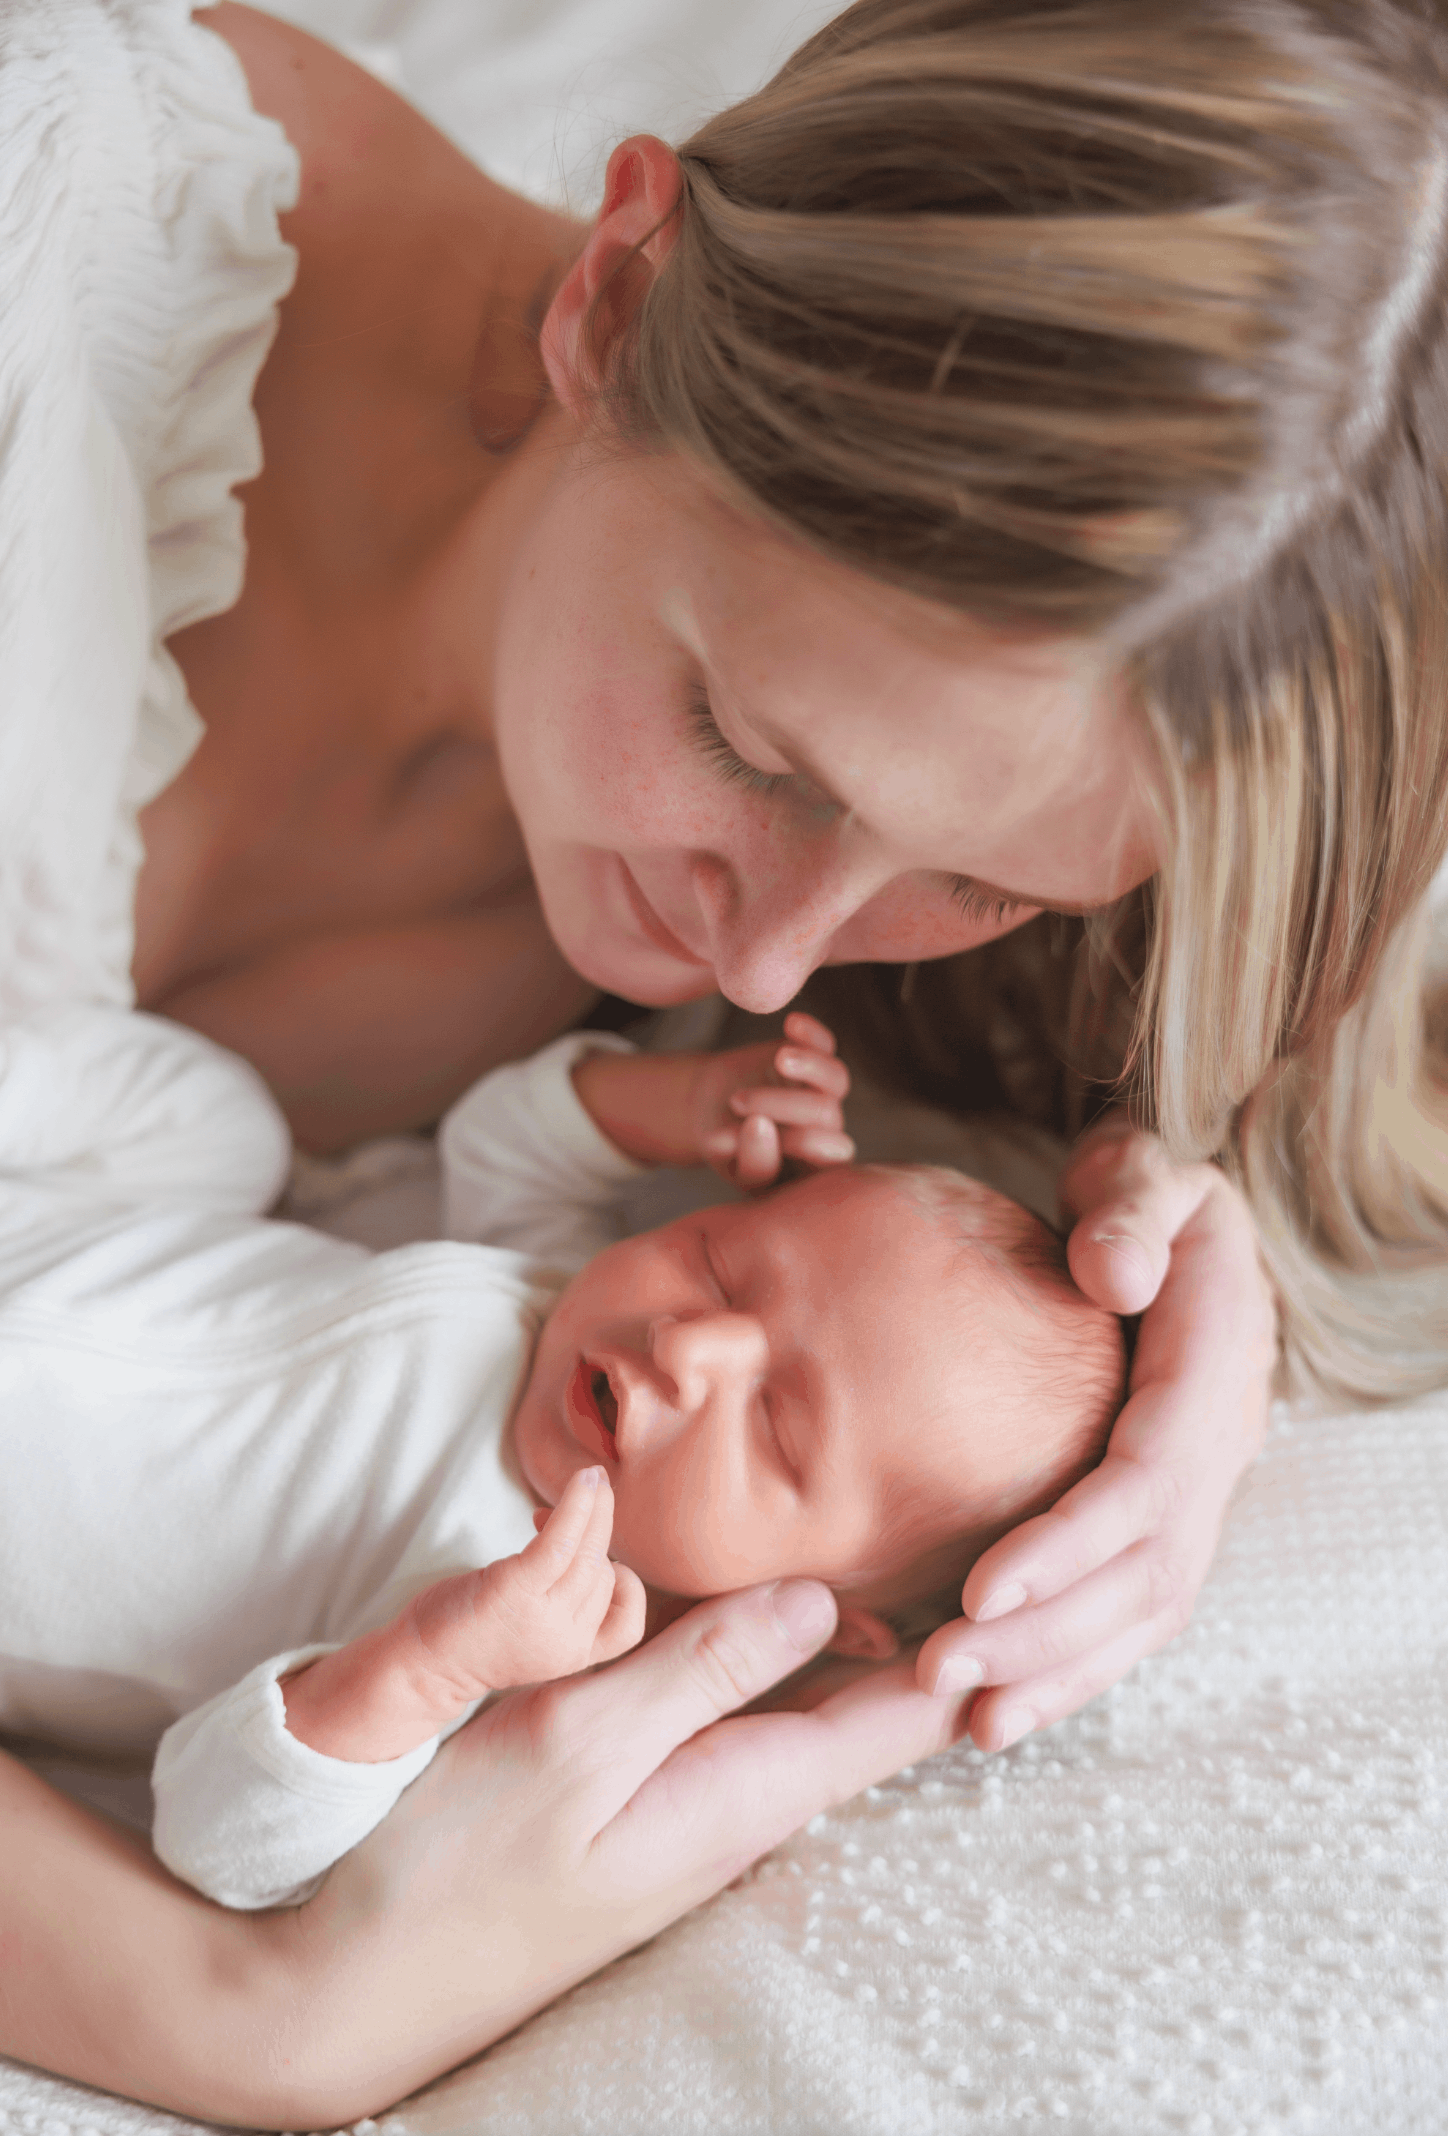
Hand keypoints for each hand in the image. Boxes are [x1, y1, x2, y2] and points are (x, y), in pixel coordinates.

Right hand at [275, 1579, 974, 2126]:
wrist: (355, 1986)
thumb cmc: (456, 1858)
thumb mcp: (577, 1740)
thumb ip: (699, 1667)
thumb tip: (818, 1600)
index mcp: (744, 1793)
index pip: (899, 1718)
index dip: (968, 1647)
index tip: (1028, 1577)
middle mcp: (739, 1815)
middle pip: (870, 1720)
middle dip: (934, 1644)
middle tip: (991, 1552)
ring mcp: (693, 1822)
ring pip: (812, 1721)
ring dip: (866, 1654)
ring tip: (922, 1572)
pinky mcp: (646, 1817)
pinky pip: (748, 1729)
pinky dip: (785, 1670)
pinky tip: (785, 1630)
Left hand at [282, 1470, 644, 1760]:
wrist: (420, 1666)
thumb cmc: (473, 1635)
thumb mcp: (535, 1630)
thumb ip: (563, 1601)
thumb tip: (582, 1536)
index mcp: (575, 1657)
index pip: (627, 1622)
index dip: (625, 1586)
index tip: (599, 1559)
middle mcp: (567, 1643)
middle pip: (606, 1575)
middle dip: (600, 1528)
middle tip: (590, 1493)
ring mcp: (544, 1619)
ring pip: (591, 1553)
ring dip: (595, 1507)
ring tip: (589, 1479)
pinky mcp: (517, 1591)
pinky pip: (563, 1539)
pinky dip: (577, 1505)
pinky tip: (582, 1481)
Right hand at [695, 1010, 853, 1188]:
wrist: (715, 1106)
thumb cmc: (722, 1142)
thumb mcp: (727, 1159)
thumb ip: (749, 1156)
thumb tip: (757, 1127)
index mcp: (815, 1166)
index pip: (829, 1158)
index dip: (801, 1143)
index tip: (754, 1125)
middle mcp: (827, 1130)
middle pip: (827, 1115)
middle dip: (781, 1104)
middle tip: (737, 1101)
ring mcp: (825, 1094)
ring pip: (837, 1078)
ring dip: (809, 1066)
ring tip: (778, 1059)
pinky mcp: (815, 1059)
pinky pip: (826, 1045)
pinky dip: (813, 1034)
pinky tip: (792, 1023)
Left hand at [916, 1111, 1277, 1750]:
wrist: (1175, 1227)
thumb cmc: (1142, 1197)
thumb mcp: (1146, 1172)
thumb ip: (1132, 1209)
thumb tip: (1113, 1274)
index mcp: (1212, 1373)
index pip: (1146, 1483)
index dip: (1069, 1545)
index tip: (979, 1591)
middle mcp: (1219, 1451)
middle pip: (1146, 1576)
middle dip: (1046, 1636)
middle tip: (939, 1672)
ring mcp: (1200, 1496)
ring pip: (1143, 1617)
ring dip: (1055, 1673)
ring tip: (963, 1720)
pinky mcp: (1166, 1524)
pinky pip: (1129, 1618)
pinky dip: (1069, 1672)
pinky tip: (996, 1716)